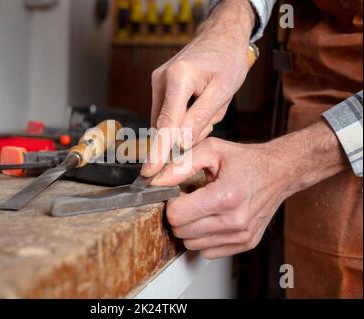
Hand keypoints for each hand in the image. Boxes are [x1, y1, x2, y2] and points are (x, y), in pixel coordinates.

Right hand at [141, 0, 255, 176]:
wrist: (222, 35)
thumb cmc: (227, 59)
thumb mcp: (222, 91)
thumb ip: (200, 119)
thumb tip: (180, 143)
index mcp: (178, 78)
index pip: (166, 124)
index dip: (158, 151)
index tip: (149, 172)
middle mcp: (161, 80)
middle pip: (164, 125)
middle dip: (184, 134)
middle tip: (210, 119)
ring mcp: (158, 82)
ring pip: (166, 121)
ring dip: (186, 125)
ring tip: (208, 105)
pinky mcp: (160, 86)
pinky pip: (167, 113)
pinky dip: (183, 118)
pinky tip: (200, 105)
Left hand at [151, 122, 347, 258]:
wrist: (280, 172)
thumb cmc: (246, 160)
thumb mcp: (211, 150)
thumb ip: (180, 165)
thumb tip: (155, 181)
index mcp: (226, 196)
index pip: (177, 215)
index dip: (172, 203)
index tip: (179, 193)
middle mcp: (235, 221)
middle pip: (182, 232)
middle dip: (179, 214)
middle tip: (190, 199)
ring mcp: (241, 235)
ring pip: (192, 244)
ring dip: (190, 227)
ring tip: (203, 207)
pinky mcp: (245, 243)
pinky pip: (208, 251)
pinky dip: (204, 237)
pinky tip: (212, 219)